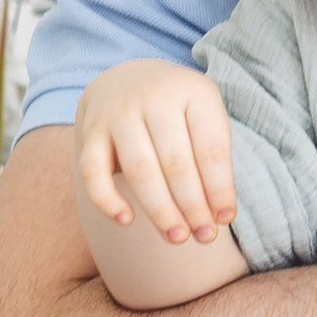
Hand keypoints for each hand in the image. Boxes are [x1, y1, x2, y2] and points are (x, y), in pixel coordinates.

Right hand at [74, 56, 238, 246]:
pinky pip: (92, 172)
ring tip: (177, 237)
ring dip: (161, 210)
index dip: (220, 188)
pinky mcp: (91, 131)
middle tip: (204, 236)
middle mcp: (155, 97)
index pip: (211, 149)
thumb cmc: (176, 112)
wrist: (126, 79)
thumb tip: (218, 216)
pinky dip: (107, 200)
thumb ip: (211, 162)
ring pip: (140, 171)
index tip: (225, 218)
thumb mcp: (202, 120)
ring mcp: (119, 112)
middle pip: (177, 163)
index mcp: (194, 92)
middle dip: (193, 206)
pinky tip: (126, 221)